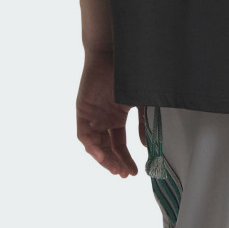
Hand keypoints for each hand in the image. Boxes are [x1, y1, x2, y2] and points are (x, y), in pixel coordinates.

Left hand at [76, 50, 137, 177]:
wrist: (115, 53)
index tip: (134, 172)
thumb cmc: (130, 74)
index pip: (119, 144)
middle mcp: (103, 119)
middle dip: (115, 163)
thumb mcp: (141, 101)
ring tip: (115, 169)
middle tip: (125, 174)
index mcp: (116, 117)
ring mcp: (92, 116)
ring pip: (94, 145)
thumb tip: (145, 146)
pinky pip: (84, 135)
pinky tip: (101, 155)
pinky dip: (91, 147)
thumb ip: (143, 122)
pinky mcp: (82, 111)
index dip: (126, 159)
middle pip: (107, 148)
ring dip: (104, 159)